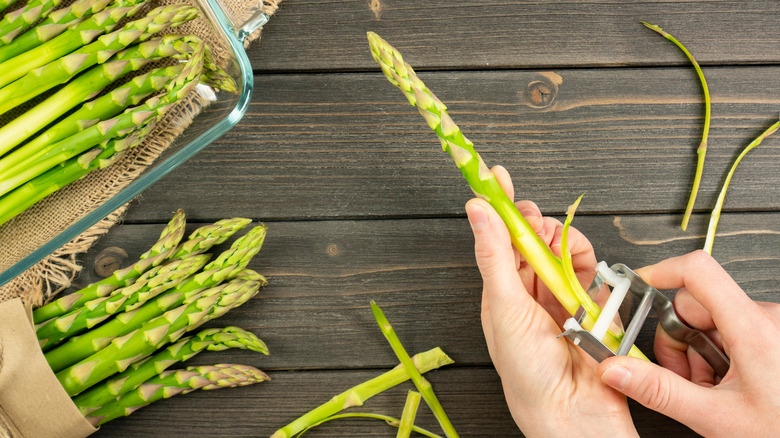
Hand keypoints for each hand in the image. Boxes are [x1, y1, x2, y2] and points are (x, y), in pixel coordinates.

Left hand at [466, 166, 637, 437]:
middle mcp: (528, 294)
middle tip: (535, 220)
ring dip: (562, 242)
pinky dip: (587, 262)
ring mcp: (560, 299)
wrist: (574, 414)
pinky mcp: (591, 305)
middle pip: (531, 240)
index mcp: (500, 294)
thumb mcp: (504, 307)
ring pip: (561, 250)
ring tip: (560, 250)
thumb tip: (478, 210)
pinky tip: (583, 269)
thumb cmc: (529, 374)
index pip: (497, 240)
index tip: (497, 176)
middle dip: (534, 224)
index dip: (498, 207)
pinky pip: (589, 270)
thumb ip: (495, 255)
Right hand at [597, 250, 779, 436]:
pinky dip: (716, 357)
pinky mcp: (773, 337)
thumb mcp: (716, 417)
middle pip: (694, 305)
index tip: (637, 285)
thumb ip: (659, 391)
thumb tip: (616, 369)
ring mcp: (771, 327)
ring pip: (708, 322)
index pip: (698, 271)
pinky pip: (728, 332)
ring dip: (697, 354)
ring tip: (710, 391)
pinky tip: (725, 387)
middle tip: (682, 378)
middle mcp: (765, 317)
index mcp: (753, 327)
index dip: (661, 272)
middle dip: (676, 341)